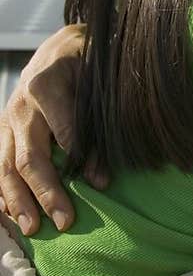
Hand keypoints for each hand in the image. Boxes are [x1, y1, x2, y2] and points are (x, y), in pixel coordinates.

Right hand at [0, 24, 105, 233]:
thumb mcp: (97, 81)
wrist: (57, 46)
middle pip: (29, 157)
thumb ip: (99, 124)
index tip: (99, 185)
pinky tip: (8, 214)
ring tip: (31, 229)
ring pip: (5, 166)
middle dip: (46, 192)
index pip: (64, 132)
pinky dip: (1, 191)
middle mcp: (20, 106)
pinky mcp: (2, 130)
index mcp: (46, 87)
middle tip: (64, 222)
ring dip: (18, 200)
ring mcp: (6, 119)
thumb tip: (100, 179)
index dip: (81, 161)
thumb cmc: (84, 61)